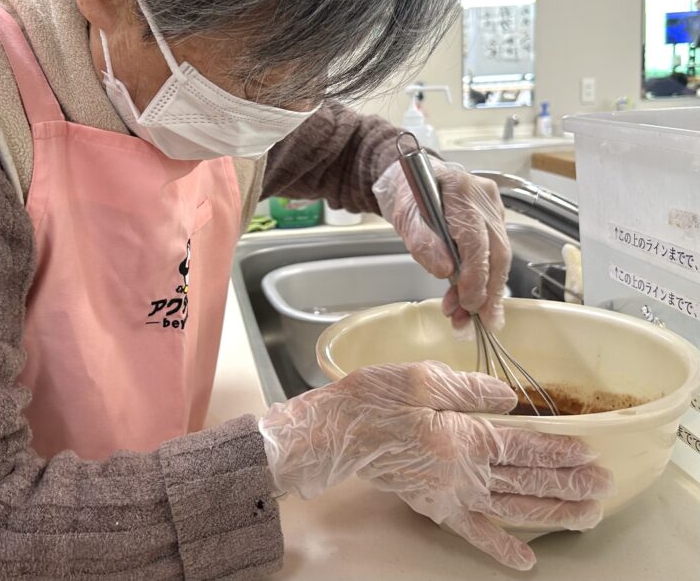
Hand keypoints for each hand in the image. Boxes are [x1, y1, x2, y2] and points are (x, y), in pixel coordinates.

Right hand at [258, 361, 612, 570]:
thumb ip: (470, 389)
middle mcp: (465, 473)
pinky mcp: (433, 505)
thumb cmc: (373, 400)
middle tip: (603, 487)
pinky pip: (472, 531)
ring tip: (586, 517)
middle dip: (568, 484)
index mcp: (465, 438)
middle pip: (527, 482)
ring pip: (512, 508)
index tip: (590, 454)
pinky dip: (499, 546)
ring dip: (552, 514)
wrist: (335, 433)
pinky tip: (524, 560)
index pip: (525, 447)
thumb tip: (511, 399)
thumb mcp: (423, 379)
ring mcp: (450, 494)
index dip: (560, 452)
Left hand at [373, 160, 509, 330]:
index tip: (467, 302)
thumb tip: (444, 271)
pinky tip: (473, 301)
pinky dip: (485, 280)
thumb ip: (423, 242)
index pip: (476, 240)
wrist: (414, 178)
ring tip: (467, 318)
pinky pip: (496, 254)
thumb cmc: (409, 195)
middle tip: (476, 321)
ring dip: (486, 292)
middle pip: (497, 252)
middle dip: (488, 292)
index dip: (475, 276)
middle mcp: (484, 198)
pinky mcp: (495, 220)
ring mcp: (493, 208)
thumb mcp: (405, 218)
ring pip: (500, 257)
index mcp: (460, 191)